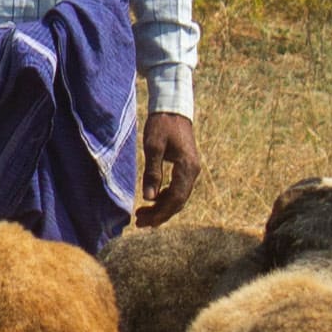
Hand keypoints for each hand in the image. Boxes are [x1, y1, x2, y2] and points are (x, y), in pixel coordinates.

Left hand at [139, 113, 203, 227]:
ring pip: (178, 197)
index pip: (176, 198)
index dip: (161, 213)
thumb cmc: (162, 125)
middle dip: (159, 214)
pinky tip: (152, 200)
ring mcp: (191, 170)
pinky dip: (165, 198)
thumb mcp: (153, 147)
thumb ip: (152, 172)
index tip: (144, 221)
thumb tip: (148, 198)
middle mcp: (192, 171)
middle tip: (139, 223)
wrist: (173, 109)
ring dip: (161, 208)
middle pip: (178, 201)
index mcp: (187, 167)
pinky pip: (177, 188)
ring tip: (142, 215)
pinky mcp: (186, 167)